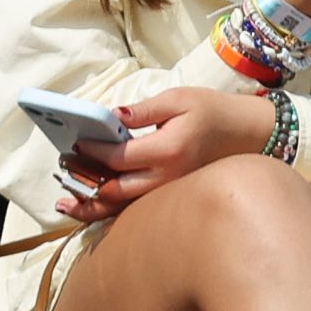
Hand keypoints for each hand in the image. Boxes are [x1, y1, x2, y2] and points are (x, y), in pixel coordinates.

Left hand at [53, 87, 271, 220]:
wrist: (248, 136)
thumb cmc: (212, 112)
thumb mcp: (178, 99)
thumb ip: (142, 110)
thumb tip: (110, 117)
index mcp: (169, 150)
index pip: (120, 156)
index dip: (93, 151)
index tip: (74, 143)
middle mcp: (167, 179)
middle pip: (115, 190)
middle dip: (84, 182)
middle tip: (62, 171)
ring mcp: (170, 194)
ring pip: (122, 208)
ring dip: (91, 206)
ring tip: (64, 203)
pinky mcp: (171, 199)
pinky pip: (135, 209)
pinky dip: (109, 210)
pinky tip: (90, 210)